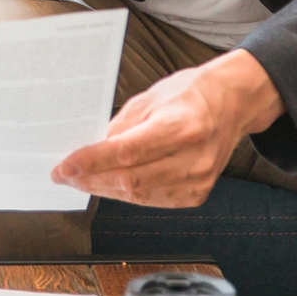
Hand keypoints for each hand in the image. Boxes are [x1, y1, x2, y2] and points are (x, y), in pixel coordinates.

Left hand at [50, 49, 283, 206]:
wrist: (232, 104)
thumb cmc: (190, 94)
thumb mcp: (150, 97)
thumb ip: (121, 127)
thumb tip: (91, 151)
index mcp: (182, 126)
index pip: (127, 152)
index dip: (91, 162)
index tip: (64, 167)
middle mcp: (194, 157)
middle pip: (131, 179)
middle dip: (91, 180)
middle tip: (64, 175)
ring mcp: (199, 180)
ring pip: (139, 195)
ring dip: (105, 190)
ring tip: (81, 180)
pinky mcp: (198, 194)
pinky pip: (154, 201)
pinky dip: (128, 195)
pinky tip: (111, 185)